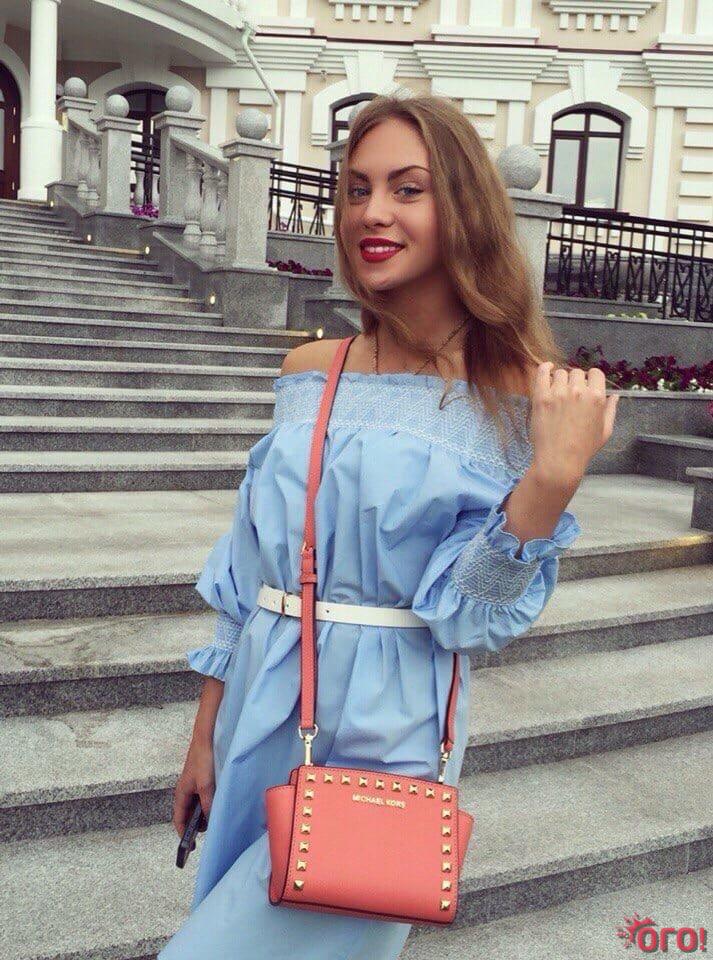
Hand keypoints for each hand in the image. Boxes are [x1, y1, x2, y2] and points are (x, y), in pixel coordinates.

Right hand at [173, 736, 215, 837]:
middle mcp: (186, 791)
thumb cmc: (202, 758)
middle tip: (208, 832)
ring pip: (197, 806)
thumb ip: (207, 803)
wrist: (206, 738)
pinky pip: (203, 797)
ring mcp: (194, 786)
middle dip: (195, 825)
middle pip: (188, 814)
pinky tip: (218, 805)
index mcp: (181, 793)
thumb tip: (210, 820)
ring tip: (215, 820)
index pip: (178, 819)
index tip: (189, 846)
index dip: (183, 833)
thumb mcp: (205, 784)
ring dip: (203, 814)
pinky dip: (208, 804)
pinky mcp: (202, 780)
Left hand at [530, 363, 618, 481]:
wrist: (559, 461)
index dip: (591, 379)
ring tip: (558, 392)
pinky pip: (542, 373)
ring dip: (561, 380)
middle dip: (576, 380)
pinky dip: (545, 368)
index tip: (586, 385)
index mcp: (596, 397)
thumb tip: (615, 396)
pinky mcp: (541, 397)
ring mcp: (558, 393)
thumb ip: (610, 410)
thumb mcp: (605, 431)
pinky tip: (547, 369)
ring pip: (560, 373)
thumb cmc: (583, 449)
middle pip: (577, 372)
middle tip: (571, 394)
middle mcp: (578, 391)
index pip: (596, 373)